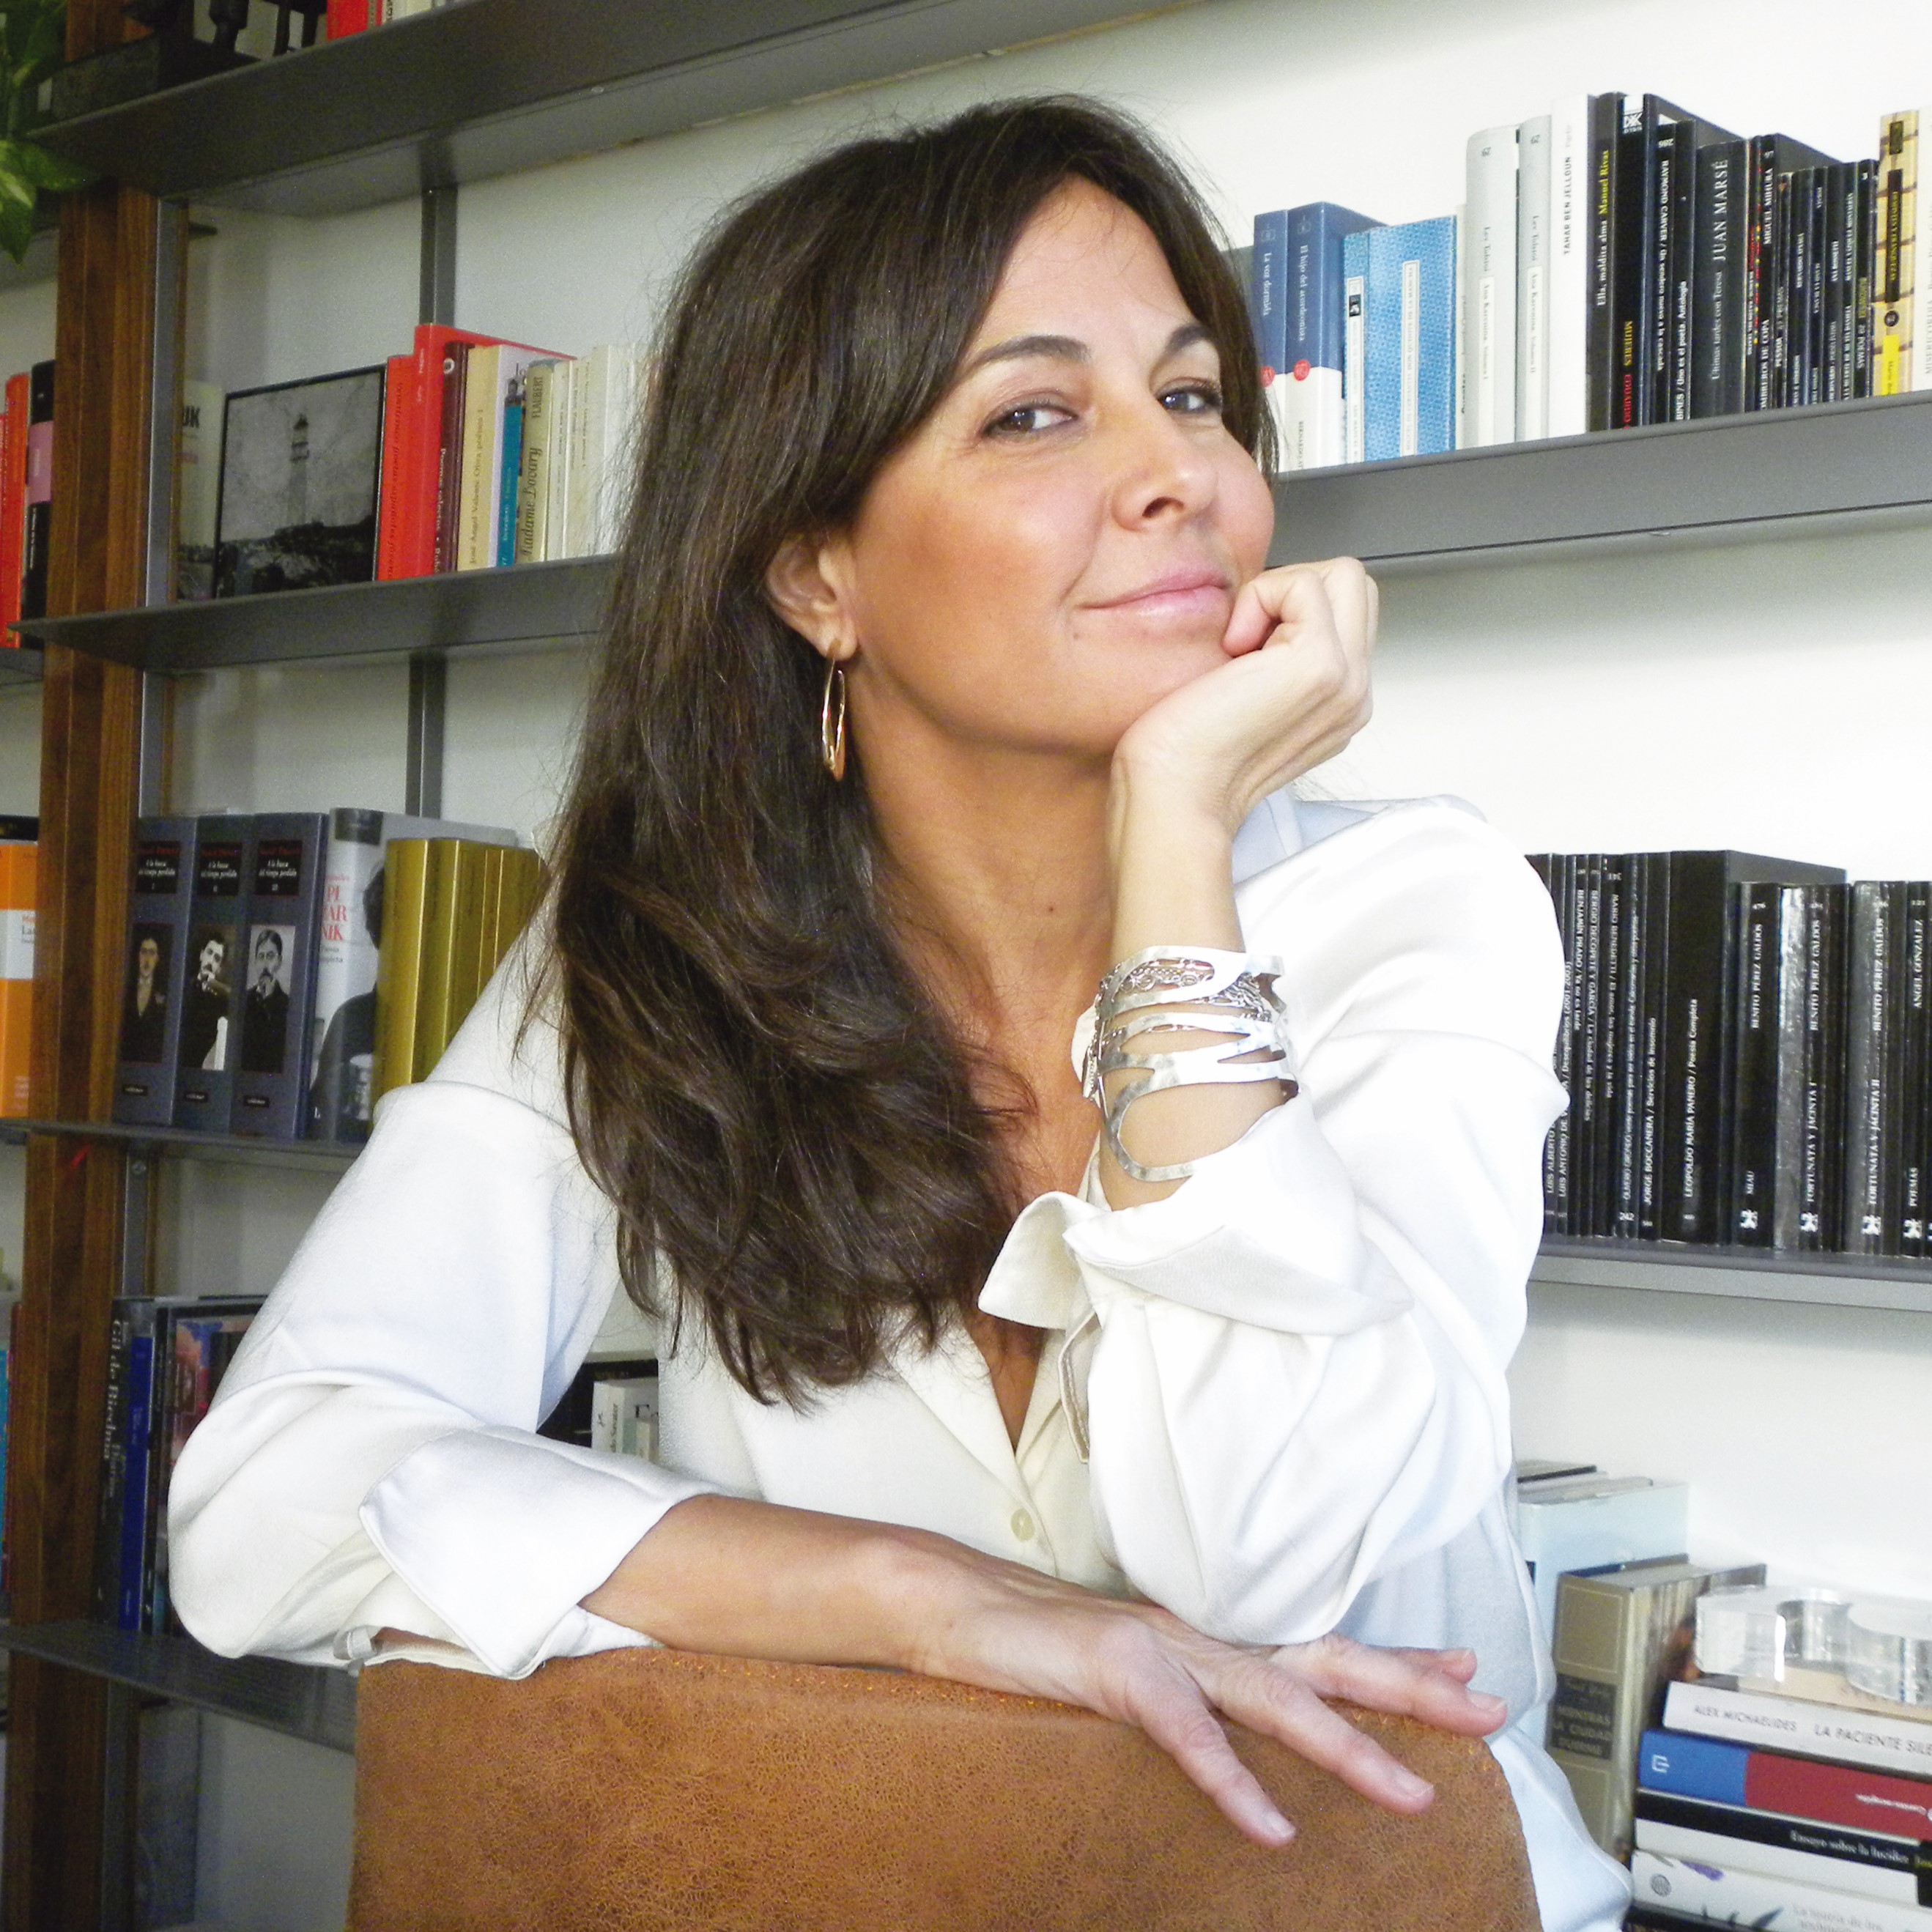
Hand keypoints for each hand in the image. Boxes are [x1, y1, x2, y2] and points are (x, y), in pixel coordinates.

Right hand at [905, 1535, 1505, 1846]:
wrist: (965, 1609)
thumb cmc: (1048, 1653)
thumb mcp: (1141, 1678)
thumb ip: (1200, 1699)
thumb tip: (1255, 1737)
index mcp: (1214, 1645)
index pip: (1322, 1648)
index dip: (1397, 1660)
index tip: (1467, 1671)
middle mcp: (1204, 1639)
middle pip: (1326, 1660)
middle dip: (1411, 1690)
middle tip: (1488, 1712)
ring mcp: (1165, 1649)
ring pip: (1275, 1697)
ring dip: (1349, 1747)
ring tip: (1411, 1793)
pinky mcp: (1117, 1669)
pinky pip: (1186, 1736)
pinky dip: (1233, 1781)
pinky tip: (1271, 1828)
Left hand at [1112, 556, 1377, 837]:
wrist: (1174, 791)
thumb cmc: (1188, 752)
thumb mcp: (1252, 695)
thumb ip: (1281, 657)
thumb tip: (1269, 611)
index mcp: (1340, 701)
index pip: (1347, 610)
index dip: (1291, 607)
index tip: (1246, 650)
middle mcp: (1354, 692)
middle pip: (1355, 585)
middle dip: (1295, 589)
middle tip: (1249, 639)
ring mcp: (1346, 678)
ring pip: (1343, 575)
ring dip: (1280, 592)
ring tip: (1244, 646)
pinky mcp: (1321, 662)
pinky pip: (1304, 583)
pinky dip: (1260, 598)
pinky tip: (1234, 647)